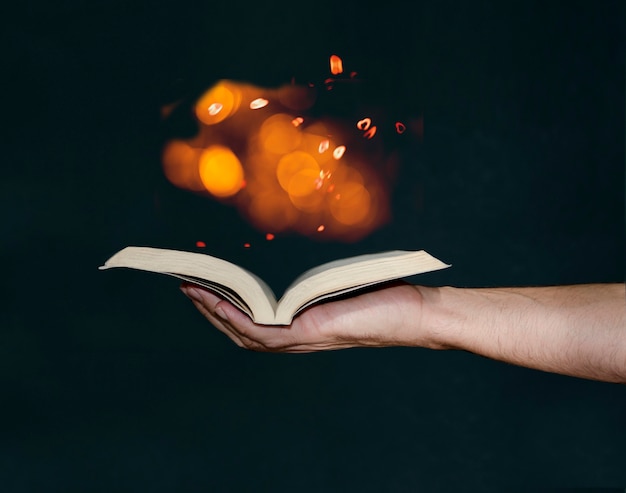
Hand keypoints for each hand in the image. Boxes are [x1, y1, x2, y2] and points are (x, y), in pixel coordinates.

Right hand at [180, 282, 438, 351]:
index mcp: (304, 326)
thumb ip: (320, 279)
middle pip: (243, 331)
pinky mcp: (311, 333)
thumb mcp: (345, 283)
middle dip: (211, 310)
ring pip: (246, 333)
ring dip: (216, 313)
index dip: (227, 309)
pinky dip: (237, 318)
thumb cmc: (389, 297)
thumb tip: (304, 255)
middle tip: (187, 286)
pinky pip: (265, 332)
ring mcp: (303, 338)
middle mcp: (299, 338)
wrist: (419, 315)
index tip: (206, 286)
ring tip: (193, 290)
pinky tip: (219, 302)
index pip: (256, 323)